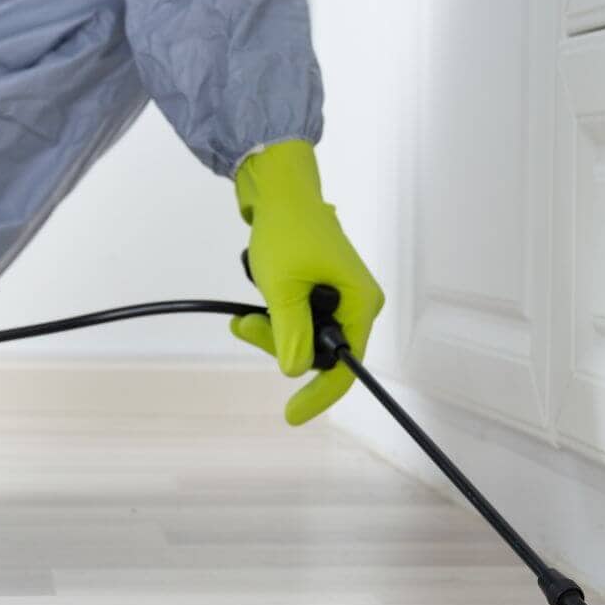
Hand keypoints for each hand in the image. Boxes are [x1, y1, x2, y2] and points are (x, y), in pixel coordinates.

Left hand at [229, 141, 383, 425]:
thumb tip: (297, 372)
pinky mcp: (322, 288)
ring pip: (306, 336)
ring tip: (244, 316)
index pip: (345, 364)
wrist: (279, 190)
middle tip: (244, 328)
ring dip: (273, 331)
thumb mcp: (283, 287)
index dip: (320, 394)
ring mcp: (341, 295)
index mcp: (361, 302)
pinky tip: (257, 302)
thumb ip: (291, 332)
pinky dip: (277, 317)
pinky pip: (301, 318)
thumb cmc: (286, 230)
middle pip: (322, 351)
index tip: (291, 414)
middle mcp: (358, 301)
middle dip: (281, 347)